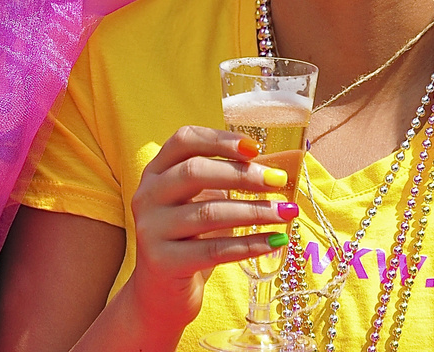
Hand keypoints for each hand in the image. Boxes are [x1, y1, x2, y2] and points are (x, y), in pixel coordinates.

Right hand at [118, 125, 297, 342]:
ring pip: (209, 213)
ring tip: (287, 213)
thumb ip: (225, 181)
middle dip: (243, 175)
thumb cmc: (190, 239)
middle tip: (278, 181)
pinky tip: (275, 241)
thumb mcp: (200, 202)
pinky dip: (250, 244)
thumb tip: (275, 170)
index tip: (257, 148)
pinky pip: (214, 250)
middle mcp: (147, 196)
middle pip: (195, 172)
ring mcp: (151, 230)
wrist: (161, 294)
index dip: (221, 140)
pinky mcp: (163, 263)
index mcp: (156, 172)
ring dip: (255, 211)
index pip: (184, 140)